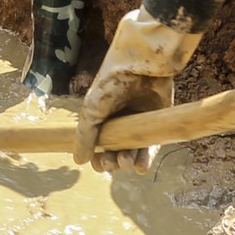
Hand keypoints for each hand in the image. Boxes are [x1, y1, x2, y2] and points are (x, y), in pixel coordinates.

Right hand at [76, 9, 202, 172]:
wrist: (141, 67)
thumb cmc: (112, 85)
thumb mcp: (91, 110)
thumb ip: (84, 136)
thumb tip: (78, 161)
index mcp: (102, 117)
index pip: (98, 145)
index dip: (98, 158)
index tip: (99, 163)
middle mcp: (120, 121)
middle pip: (115, 151)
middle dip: (112, 161)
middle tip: (112, 163)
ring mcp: (138, 123)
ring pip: (133, 151)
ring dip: (128, 162)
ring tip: (126, 161)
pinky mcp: (155, 123)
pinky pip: (150, 146)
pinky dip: (146, 158)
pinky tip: (140, 167)